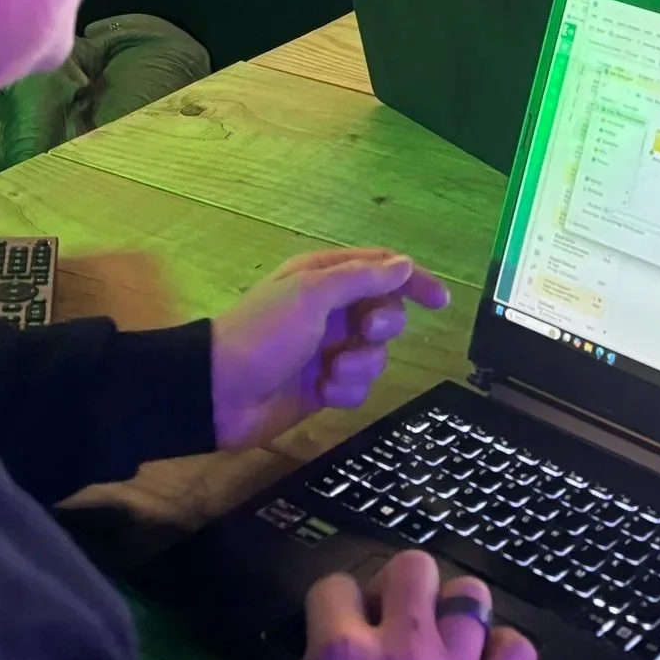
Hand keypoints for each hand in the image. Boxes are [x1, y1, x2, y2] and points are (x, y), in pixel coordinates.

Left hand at [210, 249, 448, 449]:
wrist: (220, 393)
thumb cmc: (263, 333)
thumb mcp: (311, 294)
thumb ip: (361, 278)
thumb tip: (405, 265)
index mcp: (325, 277)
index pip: (383, 269)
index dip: (414, 281)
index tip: (440, 302)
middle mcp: (331, 310)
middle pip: (387, 312)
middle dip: (383, 325)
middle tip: (363, 331)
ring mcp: (329, 349)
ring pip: (377, 355)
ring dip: (360, 364)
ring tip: (330, 370)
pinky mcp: (325, 384)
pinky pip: (359, 386)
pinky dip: (345, 390)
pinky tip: (321, 392)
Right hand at [252, 551, 536, 659]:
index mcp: (339, 656)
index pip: (334, 585)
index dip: (331, 604)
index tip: (332, 624)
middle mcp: (403, 649)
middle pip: (413, 567)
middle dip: (398, 586)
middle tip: (388, 620)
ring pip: (472, 596)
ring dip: (454, 612)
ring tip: (439, 638)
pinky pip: (519, 653)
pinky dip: (504, 653)